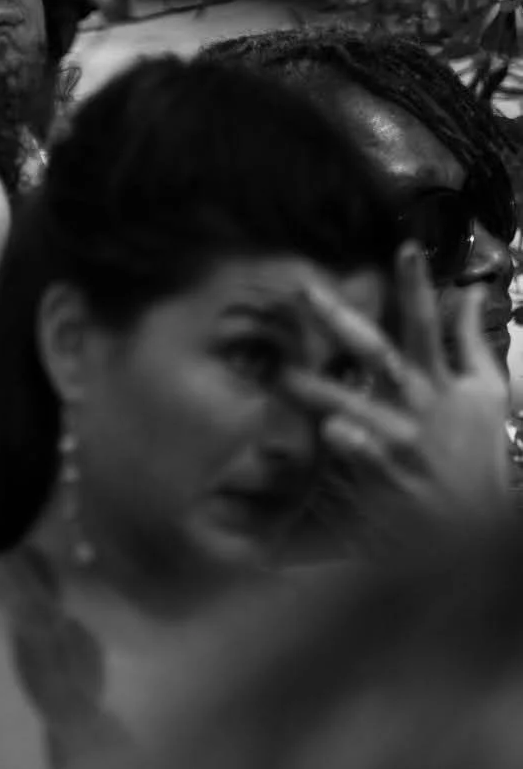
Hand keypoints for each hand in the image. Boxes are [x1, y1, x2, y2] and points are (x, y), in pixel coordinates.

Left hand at [283, 242, 510, 535]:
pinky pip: (364, 456)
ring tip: (281, 374)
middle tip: (303, 291)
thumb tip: (468, 292)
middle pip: (378, 354)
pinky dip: (351, 444)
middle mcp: (422, 403)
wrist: (482, 520)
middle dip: (341, 321)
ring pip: (358, 406)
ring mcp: (404, 439)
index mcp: (443, 381)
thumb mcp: (487, 393)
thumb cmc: (479, 450)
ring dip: (322, 389)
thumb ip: (472, 341)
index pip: (428, 325)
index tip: (406, 248)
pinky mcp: (391, 474)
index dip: (418, 288)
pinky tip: (329, 431)